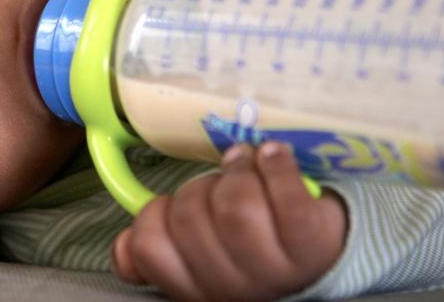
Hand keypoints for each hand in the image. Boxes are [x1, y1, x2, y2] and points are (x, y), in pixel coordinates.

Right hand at [110, 142, 346, 300]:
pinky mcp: (312, 242)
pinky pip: (286, 196)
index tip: (173, 205)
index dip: (154, 215)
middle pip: (191, 217)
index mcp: (198, 286)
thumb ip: (158, 247)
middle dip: (199, 187)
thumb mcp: (197, 253)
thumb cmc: (248, 243)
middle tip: (217, 183)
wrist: (321, 255)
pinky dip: (276, 164)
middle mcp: (234, 287)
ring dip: (237, 171)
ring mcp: (276, 268)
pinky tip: (272, 155)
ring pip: (236, 206)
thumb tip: (122, 248)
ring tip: (246, 164)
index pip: (151, 248)